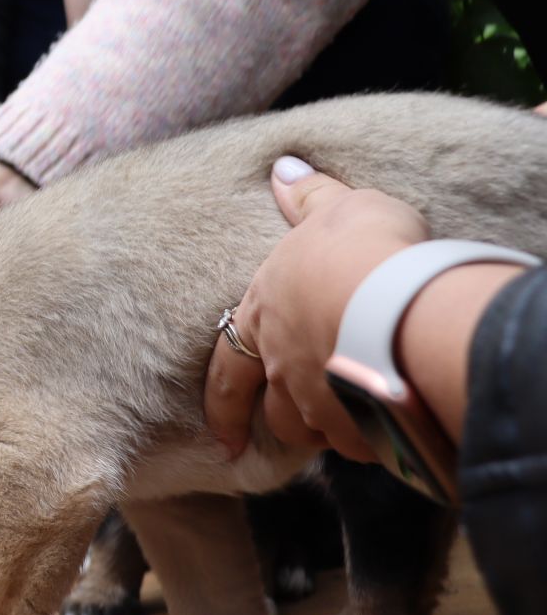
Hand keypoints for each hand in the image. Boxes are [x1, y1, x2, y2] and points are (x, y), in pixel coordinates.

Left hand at [203, 157, 428, 461]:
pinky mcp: (359, 422)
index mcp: (265, 313)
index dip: (222, 402)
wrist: (394, 299)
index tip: (221, 434)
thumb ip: (310, 197)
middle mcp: (282, 364)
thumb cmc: (361, 249)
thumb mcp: (335, 208)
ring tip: (348, 430)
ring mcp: (318, 398)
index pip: (228, 367)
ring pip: (315, 432)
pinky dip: (371, 441)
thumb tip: (283, 168)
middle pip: (274, 411)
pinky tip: (387, 435)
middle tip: (281, 446)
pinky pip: (363, 442)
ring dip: (327, 432)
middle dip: (280, 424)